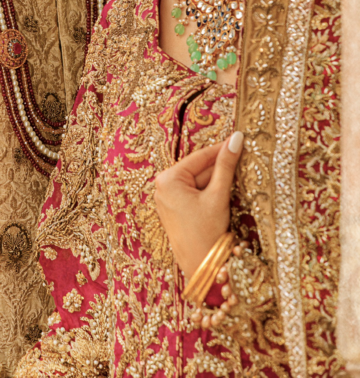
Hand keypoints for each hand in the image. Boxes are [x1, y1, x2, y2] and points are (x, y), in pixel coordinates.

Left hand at [154, 131, 243, 279]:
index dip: (222, 148)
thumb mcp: (217, 196)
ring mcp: (167, 198)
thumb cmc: (206, 233)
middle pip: (199, 169)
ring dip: (218, 180)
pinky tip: (226, 192)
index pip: (200, 157)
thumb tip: (236, 138)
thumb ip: (226, 166)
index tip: (239, 138)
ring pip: (199, 181)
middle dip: (221, 166)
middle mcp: (163, 186)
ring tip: (240, 175)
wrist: (202, 269)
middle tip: (244, 156)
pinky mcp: (175, 208)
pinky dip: (210, 191)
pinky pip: (195, 193)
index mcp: (168, 179)